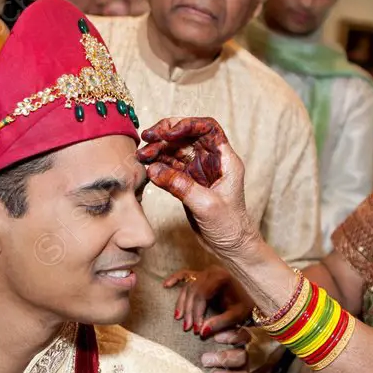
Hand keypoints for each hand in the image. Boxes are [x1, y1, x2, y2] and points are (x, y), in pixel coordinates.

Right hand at [137, 117, 259, 259]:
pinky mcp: (187, 183)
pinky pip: (169, 167)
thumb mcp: (207, 205)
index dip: (188, 125)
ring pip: (175, 151)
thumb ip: (181, 186)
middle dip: (166, 134)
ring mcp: (198, 171)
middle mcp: (211, 161)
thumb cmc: (230, 226)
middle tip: (147, 138)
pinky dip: (157, 165)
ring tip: (141, 155)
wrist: (231, 248)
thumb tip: (155, 169)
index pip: (208, 128)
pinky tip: (146, 167)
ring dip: (158, 149)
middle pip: (187, 136)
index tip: (169, 133)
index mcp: (225, 159)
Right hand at [164, 265, 254, 337]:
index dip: (196, 313)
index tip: (196, 329)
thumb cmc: (246, 305)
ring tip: (180, 319)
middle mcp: (211, 271)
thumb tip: (201, 331)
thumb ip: (220, 323)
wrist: (253, 296)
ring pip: (187, 287)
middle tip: (188, 328)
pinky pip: (185, 274)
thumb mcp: (236, 316)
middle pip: (193, 292)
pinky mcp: (202, 274)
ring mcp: (205, 271)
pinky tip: (166, 285)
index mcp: (221, 277)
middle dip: (189, 312)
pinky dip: (175, 279)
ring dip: (182, 304)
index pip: (201, 295)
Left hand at [201, 327, 250, 372]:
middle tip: (205, 359)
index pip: (242, 336)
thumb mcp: (200, 341)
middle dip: (224, 357)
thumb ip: (203, 332)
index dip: (232, 335)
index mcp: (235, 344)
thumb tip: (198, 327)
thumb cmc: (198, 353)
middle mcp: (241, 359)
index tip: (215, 337)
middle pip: (242, 356)